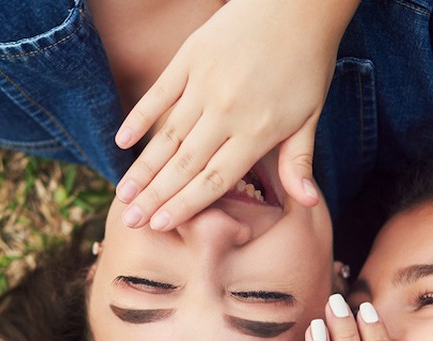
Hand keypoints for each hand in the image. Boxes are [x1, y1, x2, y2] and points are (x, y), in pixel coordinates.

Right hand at [113, 0, 352, 230]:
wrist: (295, 5)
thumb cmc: (306, 64)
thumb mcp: (310, 116)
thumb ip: (299, 162)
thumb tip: (308, 204)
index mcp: (257, 133)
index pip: (214, 180)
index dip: (185, 206)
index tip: (160, 226)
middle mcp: (227, 113)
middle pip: (184, 165)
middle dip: (155, 197)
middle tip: (130, 222)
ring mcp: (204, 84)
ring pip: (168, 136)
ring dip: (143, 168)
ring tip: (123, 195)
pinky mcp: (190, 58)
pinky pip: (159, 94)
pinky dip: (139, 118)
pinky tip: (122, 142)